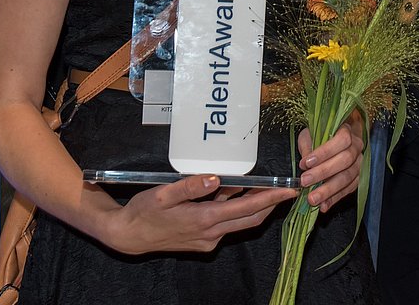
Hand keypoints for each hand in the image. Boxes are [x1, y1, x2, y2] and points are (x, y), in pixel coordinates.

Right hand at [103, 174, 293, 254]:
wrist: (130, 236)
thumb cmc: (145, 211)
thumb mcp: (164, 194)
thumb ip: (190, 185)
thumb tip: (216, 178)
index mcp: (204, 219)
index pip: (247, 209)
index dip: (271, 199)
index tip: (289, 192)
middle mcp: (211, 233)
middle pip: (250, 219)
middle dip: (271, 204)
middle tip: (287, 189)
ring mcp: (208, 240)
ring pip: (240, 223)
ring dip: (254, 207)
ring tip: (266, 188)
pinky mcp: (203, 241)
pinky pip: (227, 225)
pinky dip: (235, 210)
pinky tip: (233, 194)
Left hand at [297, 111, 364, 211]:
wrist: (334, 140)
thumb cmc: (320, 136)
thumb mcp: (311, 134)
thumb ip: (308, 145)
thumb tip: (305, 163)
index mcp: (347, 131)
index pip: (342, 140)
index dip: (324, 152)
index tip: (306, 162)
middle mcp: (357, 147)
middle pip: (345, 160)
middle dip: (323, 172)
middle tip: (305, 181)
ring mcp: (359, 164)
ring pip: (347, 178)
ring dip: (328, 190)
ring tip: (312, 199)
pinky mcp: (358, 179)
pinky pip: (348, 190)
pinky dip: (334, 199)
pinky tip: (323, 205)